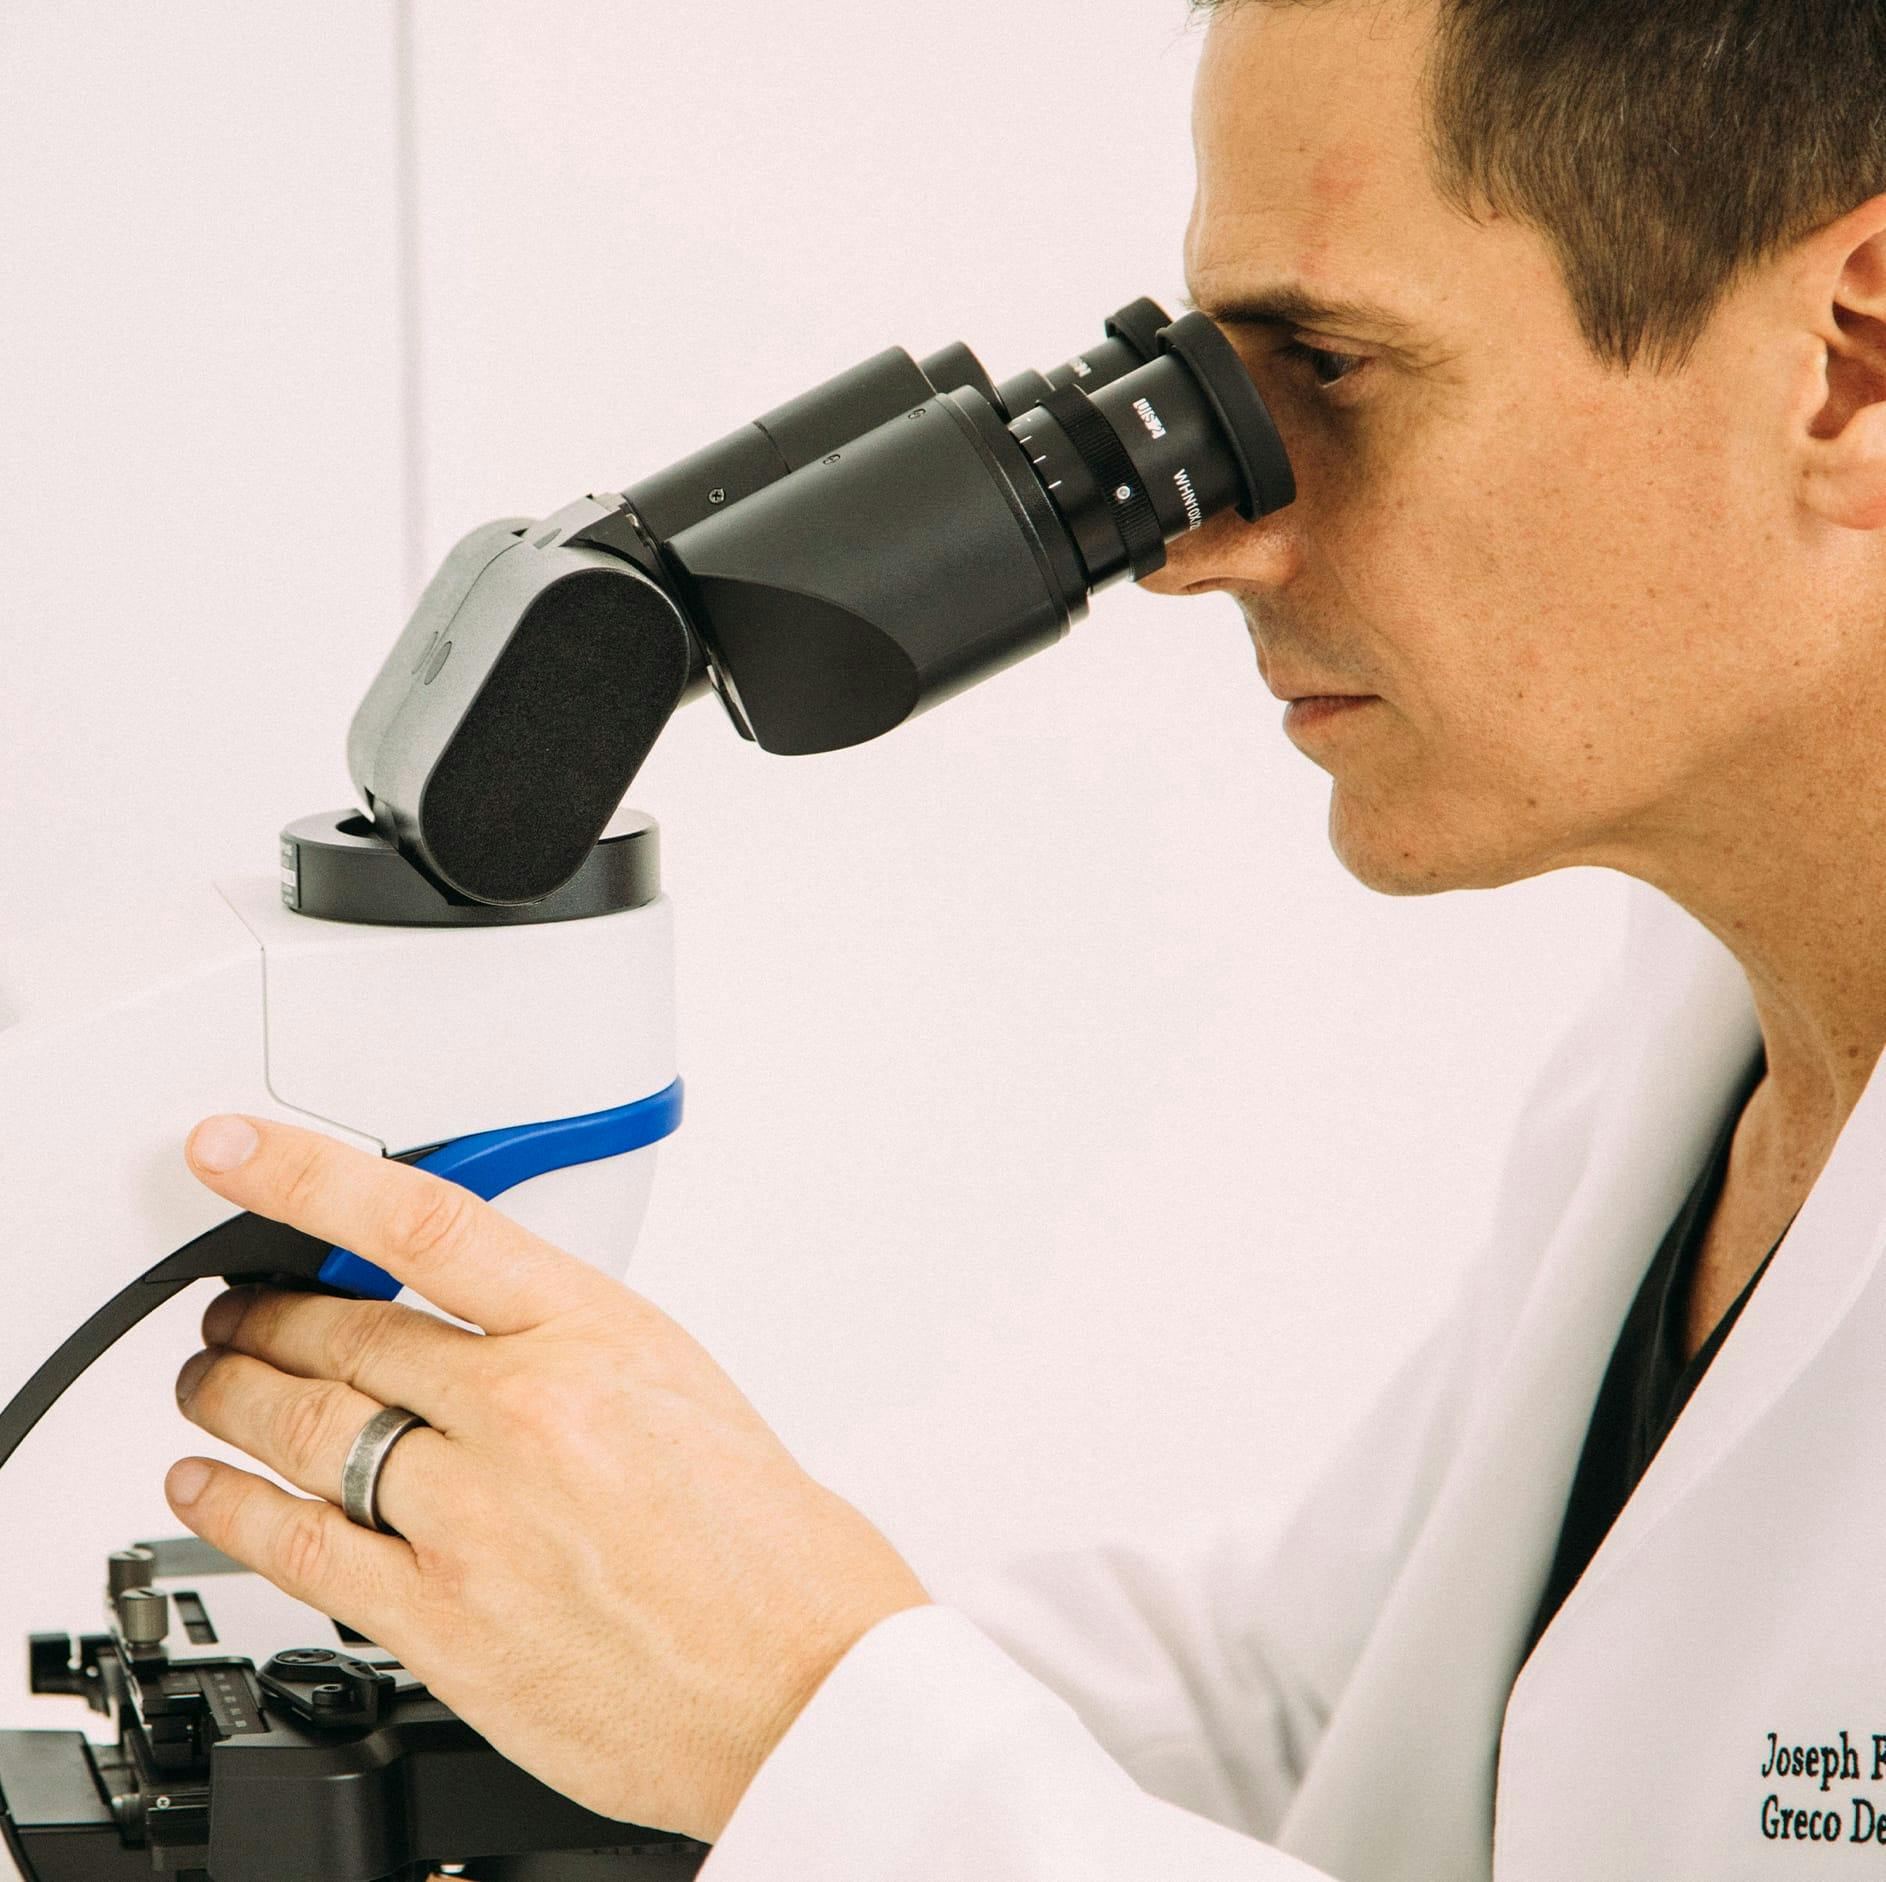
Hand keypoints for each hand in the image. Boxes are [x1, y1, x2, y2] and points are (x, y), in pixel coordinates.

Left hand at [166, 1113, 931, 1843]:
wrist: (797, 1676)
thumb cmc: (761, 1540)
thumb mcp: (674, 1383)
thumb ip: (562, 1344)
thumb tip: (461, 1328)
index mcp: (595, 1335)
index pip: (424, 1222)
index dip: (308, 1176)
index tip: (236, 1150)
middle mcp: (525, 1415)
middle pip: (344, 1334)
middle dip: (265, 1314)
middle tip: (234, 1308)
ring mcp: (474, 1518)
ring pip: (305, 1430)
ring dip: (234, 1397)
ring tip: (213, 1382)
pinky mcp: (440, 1620)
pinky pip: (298, 1548)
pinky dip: (230, 1509)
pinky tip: (202, 1487)